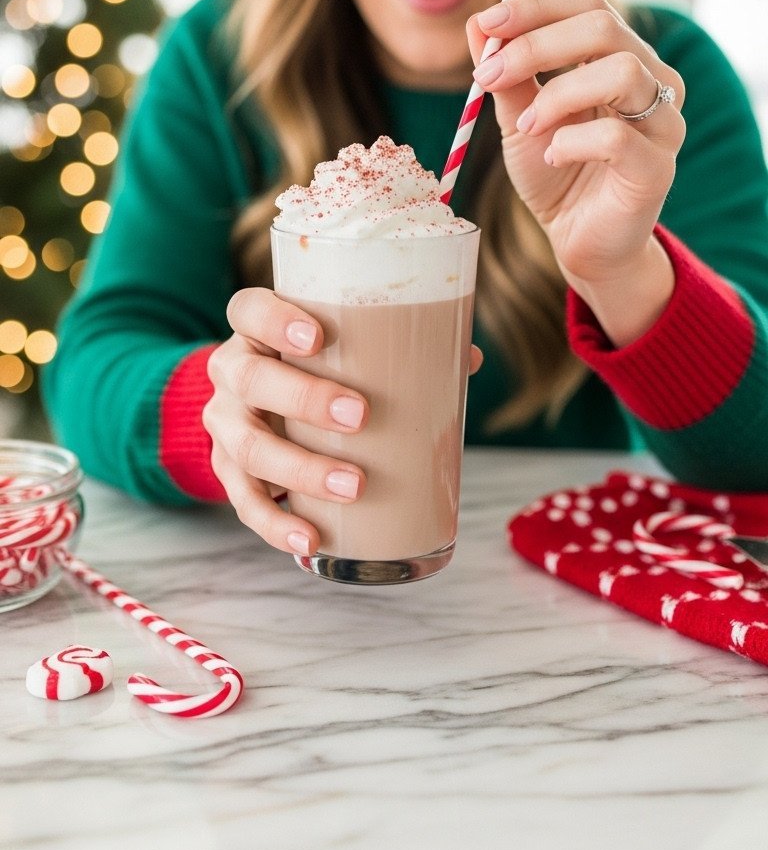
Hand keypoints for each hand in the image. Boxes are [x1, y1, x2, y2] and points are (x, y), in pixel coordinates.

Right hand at [204, 286, 482, 553]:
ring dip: (301, 469)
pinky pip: (245, 503)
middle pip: (249, 378)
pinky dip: (278, 525)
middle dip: (303, 398)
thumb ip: (393, 346)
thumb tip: (466, 357)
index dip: (276, 321)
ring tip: (355, 485)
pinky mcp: (229, 472)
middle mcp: (231, 373)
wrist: (260, 404)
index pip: (249, 310)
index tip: (318, 337)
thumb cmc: (314, 366)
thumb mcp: (339, 346)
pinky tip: (312, 539)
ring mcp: (225, 425)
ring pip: (247, 447)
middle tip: (359, 415)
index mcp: (256, 330)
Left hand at [468, 0, 685, 334]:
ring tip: (526, 126)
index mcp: (623, 58)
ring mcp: (663, 123)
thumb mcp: (519, 115)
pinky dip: (572, 141)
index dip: (537, 8)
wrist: (577, 239)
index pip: (590, 6)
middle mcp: (654, 81)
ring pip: (621, 72)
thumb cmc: (555, 170)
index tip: (487, 24)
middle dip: (537, 45)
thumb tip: (476, 24)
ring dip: (557, 94)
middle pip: (605, 28)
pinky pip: (617, 137)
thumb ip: (506, 72)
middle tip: (488, 75)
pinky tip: (554, 156)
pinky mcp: (658, 168)